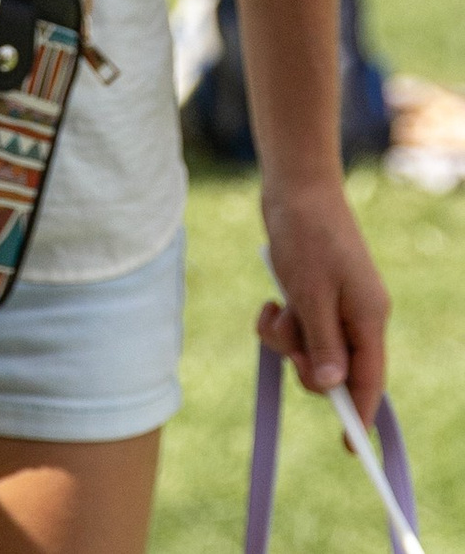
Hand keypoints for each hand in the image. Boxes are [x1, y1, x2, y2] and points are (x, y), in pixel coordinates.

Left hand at [257, 178, 389, 418]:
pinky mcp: (315, 295)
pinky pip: (297, 327)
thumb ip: (323, 342)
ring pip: (309, 348)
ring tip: (274, 306)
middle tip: (284, 330)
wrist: (294, 189)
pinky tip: (270, 300)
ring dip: (284, 337)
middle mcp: (358, 316)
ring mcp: (337, 306)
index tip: (351, 450)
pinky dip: (279, 321)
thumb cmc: (305, 237)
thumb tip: (333, 387)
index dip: (359, 416)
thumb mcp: (310, 293)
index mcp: (369, 319)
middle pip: (334, 368)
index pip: (369, 381)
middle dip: (303, 360)